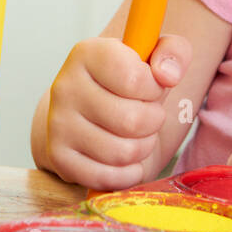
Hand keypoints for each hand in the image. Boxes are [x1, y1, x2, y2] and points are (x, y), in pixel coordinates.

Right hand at [45, 34, 191, 189]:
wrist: (88, 109)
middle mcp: (65, 86)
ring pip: (123, 152)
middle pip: (133, 120)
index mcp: (88, 54)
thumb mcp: (155, 55)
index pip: (135, 79)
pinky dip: (128, 173)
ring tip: (137, 133)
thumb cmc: (127, 79)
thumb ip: (174, 53)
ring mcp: (58, 124)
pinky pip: (107, 178)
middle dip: (153, 121)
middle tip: (148, 114)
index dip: (155, 88)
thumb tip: (167, 76)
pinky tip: (128, 158)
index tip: (150, 86)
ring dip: (143, 147)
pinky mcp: (59, 158)